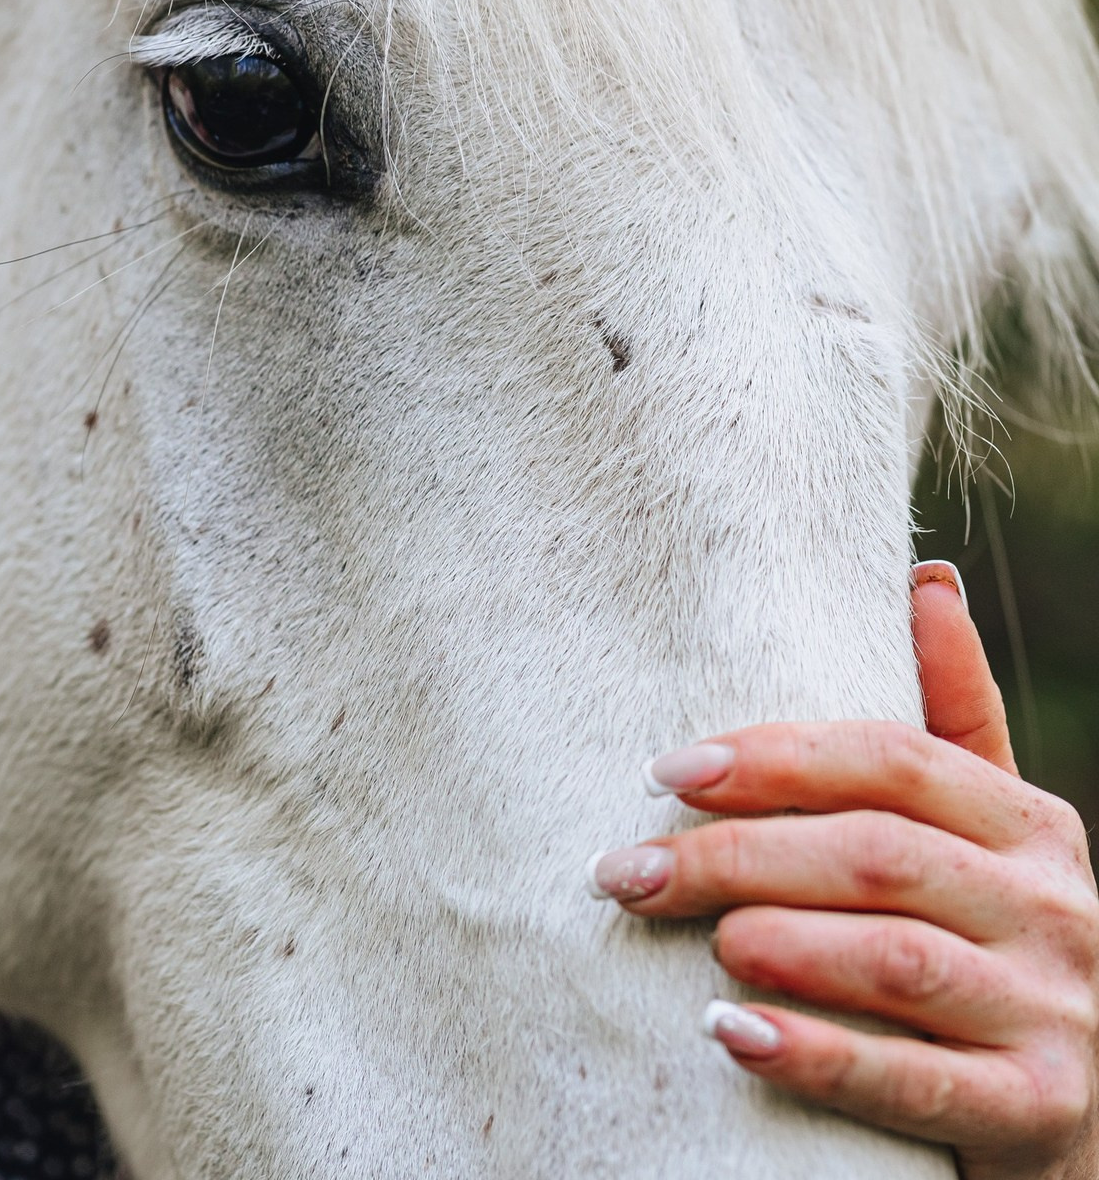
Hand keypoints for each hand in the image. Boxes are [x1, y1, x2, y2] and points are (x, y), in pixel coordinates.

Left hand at [587, 561, 1098, 1179]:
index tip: (667, 770)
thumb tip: (927, 578)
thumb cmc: (990, 938)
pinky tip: (731, 1035)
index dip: (775, 758)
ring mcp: (1054, 1010)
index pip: (891, 759)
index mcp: (1026, 821)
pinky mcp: (1038, 1106)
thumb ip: (955, 714)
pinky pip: (916, 1080)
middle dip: (739, 855)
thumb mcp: (986, 826)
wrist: (1077, 1102)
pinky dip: (818, 1056)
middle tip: (631, 868)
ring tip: (698, 935)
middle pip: (875, 854)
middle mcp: (1051, 905)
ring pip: (896, 959)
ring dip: (779, 941)